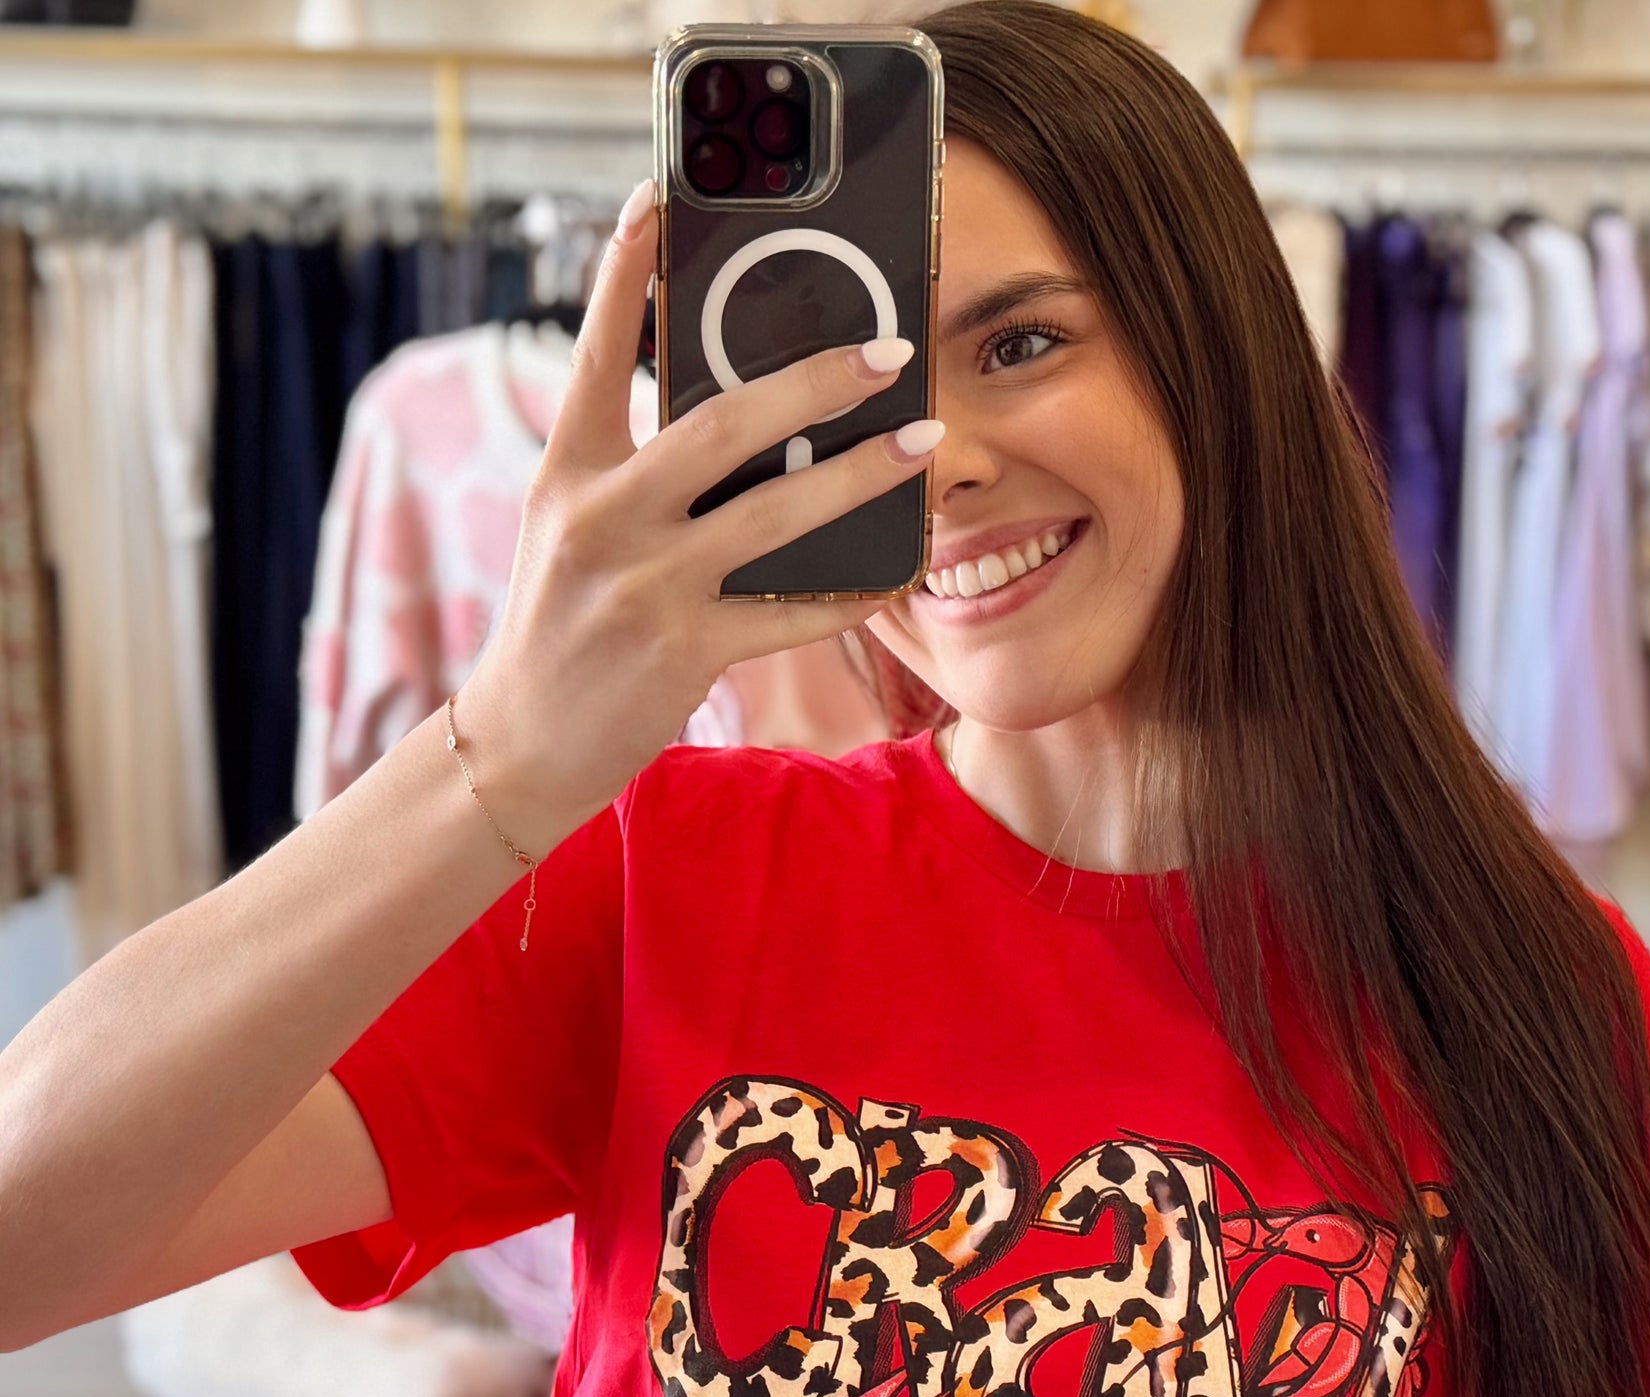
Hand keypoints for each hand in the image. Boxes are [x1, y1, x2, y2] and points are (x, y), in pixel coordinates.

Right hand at [461, 178, 942, 857]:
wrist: (521, 743)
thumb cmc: (563, 624)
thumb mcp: (574, 530)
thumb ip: (637, 471)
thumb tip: (743, 421)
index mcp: (567, 470)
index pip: (595, 350)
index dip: (626, 270)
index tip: (660, 194)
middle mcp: (601, 516)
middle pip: (722, 425)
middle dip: (815, 381)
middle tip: (888, 350)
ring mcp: (644, 584)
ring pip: (774, 513)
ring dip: (860, 475)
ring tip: (923, 442)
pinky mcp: (682, 649)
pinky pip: (789, 612)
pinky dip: (851, 592)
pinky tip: (900, 571)